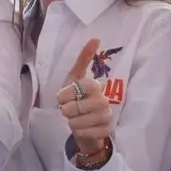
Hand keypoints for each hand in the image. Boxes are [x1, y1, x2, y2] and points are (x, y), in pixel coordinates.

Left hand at [56, 38, 114, 156]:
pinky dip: (78, 132)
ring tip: (74, 119)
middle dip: (67, 110)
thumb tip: (96, 38)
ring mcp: (107, 116)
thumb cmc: (78, 98)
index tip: (63, 98)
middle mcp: (105, 100)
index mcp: (96, 86)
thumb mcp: (75, 78)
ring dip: (71, 122)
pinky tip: (81, 128)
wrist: (84, 123)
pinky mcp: (106, 131)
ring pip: (79, 121)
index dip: (66, 94)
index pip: (80, 87)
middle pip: (77, 107)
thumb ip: (83, 59)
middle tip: (68, 110)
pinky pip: (85, 133)